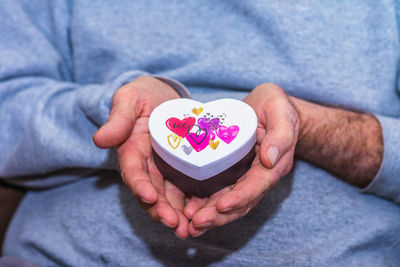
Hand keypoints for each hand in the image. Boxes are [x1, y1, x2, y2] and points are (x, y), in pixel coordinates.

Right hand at [93, 76, 189, 238]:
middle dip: (161, 210)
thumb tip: (100, 140)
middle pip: (151, 191)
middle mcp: (146, 165)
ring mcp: (163, 169)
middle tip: (176, 225)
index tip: (150, 197)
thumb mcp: (130, 99)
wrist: (162, 95)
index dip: (140, 185)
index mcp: (131, 150)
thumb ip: (118, 119)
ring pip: (168, 196)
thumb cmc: (143, 95)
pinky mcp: (181, 169)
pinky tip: (204, 215)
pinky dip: (191, 203)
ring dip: (176, 214)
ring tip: (189, 229)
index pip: (133, 171)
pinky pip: (185, 189)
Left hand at [184, 83, 299, 236]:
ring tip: (189, 225)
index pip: (256, 187)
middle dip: (219, 216)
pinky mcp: (231, 174)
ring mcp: (244, 178)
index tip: (221, 206)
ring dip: (210, 216)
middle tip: (196, 224)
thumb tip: (270, 160)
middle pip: (240, 203)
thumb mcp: (280, 112)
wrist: (268, 108)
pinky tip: (187, 210)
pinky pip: (218, 193)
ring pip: (228, 203)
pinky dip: (204, 204)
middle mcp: (258, 177)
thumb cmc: (276, 106)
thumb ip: (280, 134)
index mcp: (272, 166)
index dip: (239, 198)